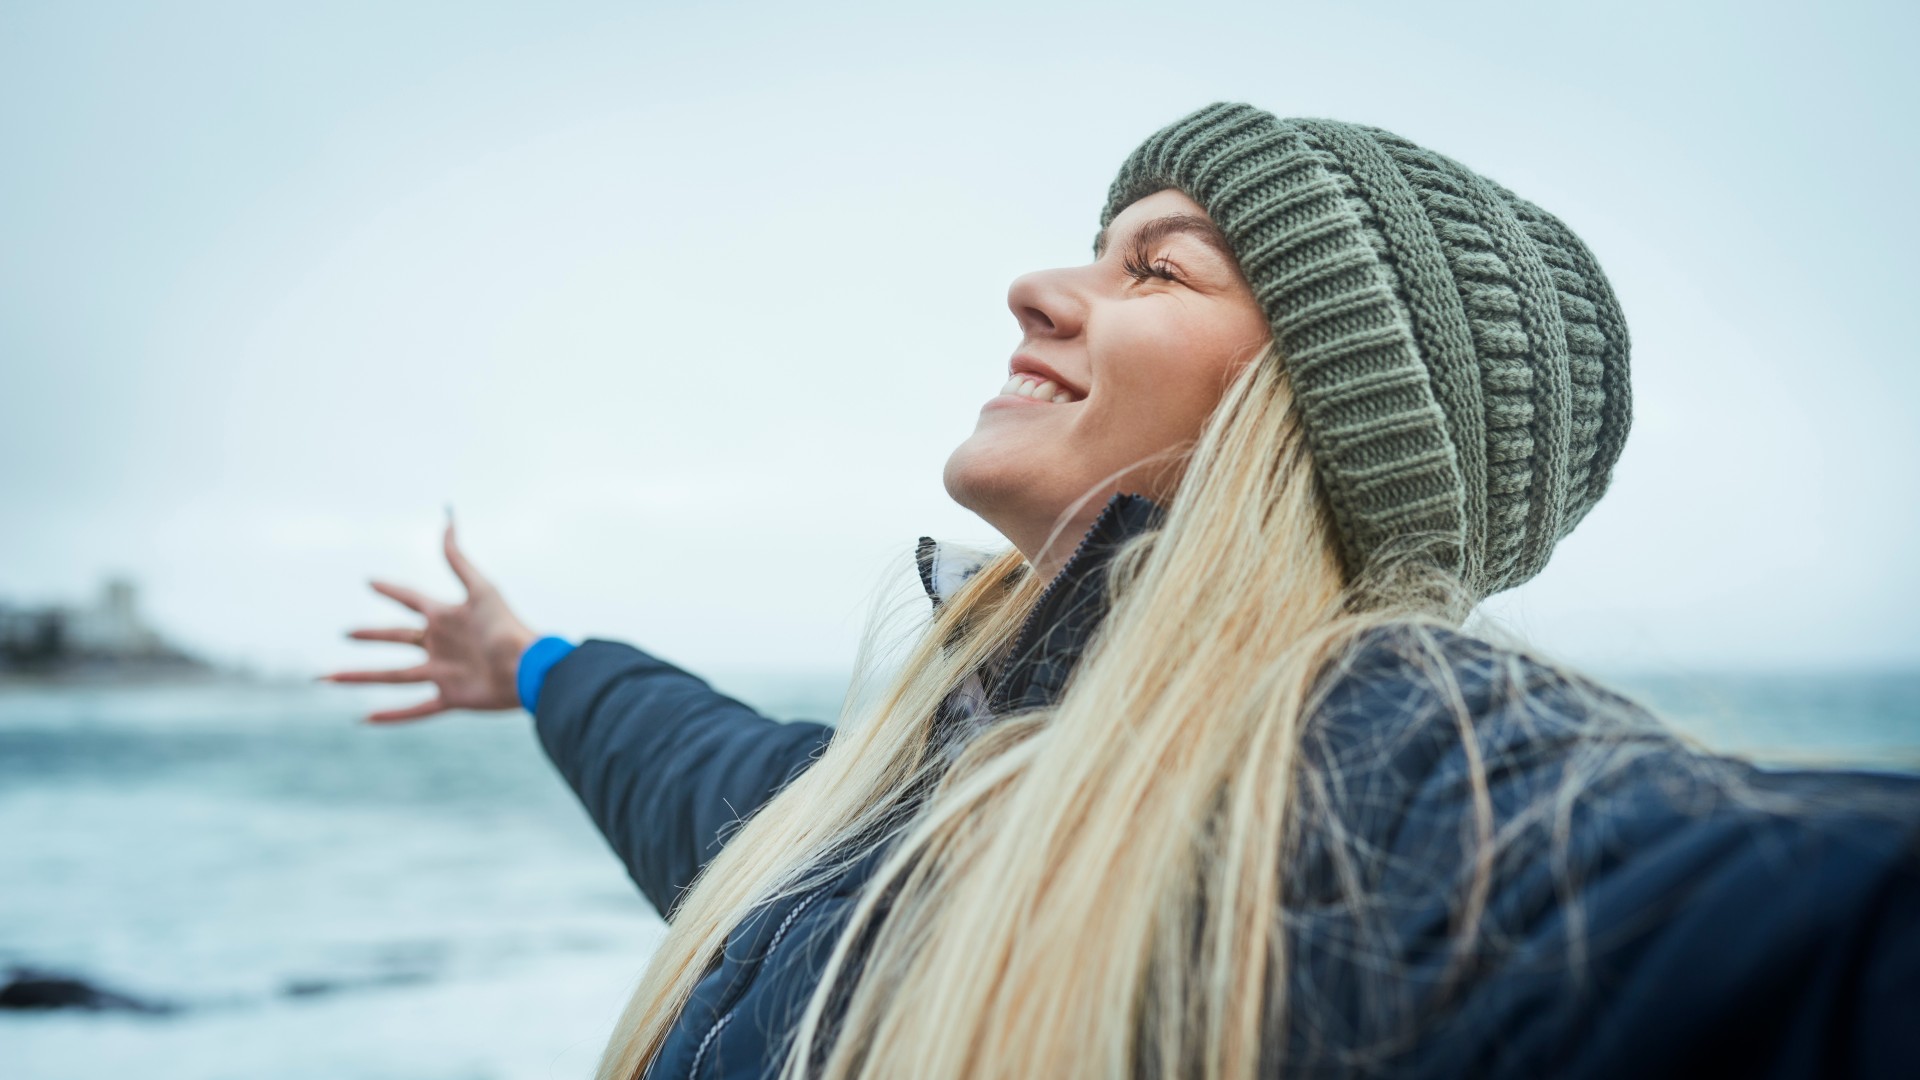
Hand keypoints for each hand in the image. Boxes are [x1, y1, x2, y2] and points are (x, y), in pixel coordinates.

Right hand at [323, 518, 538, 722]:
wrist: (527, 667)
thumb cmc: (506, 626)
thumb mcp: (480, 588)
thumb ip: (458, 558)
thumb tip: (448, 518)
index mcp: (446, 617)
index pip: (411, 600)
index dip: (391, 590)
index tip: (369, 581)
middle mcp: (441, 644)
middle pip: (397, 638)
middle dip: (371, 635)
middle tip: (345, 632)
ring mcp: (444, 672)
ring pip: (394, 676)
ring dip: (361, 677)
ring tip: (329, 678)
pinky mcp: (451, 697)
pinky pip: (417, 709)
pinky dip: (393, 716)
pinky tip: (365, 719)